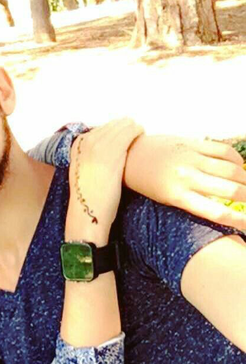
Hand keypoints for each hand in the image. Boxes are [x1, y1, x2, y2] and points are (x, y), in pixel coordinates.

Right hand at [67, 118, 144, 243]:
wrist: (87, 214)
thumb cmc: (89, 199)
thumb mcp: (84, 172)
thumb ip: (92, 157)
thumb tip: (112, 151)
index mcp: (77, 144)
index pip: (104, 127)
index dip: (117, 135)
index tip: (123, 145)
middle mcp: (87, 140)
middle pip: (115, 123)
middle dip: (127, 132)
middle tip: (133, 146)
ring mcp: (99, 144)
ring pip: (126, 124)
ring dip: (135, 132)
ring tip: (138, 146)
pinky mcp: (114, 150)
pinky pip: (133, 131)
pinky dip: (140, 134)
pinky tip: (142, 143)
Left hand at [123, 135, 245, 231]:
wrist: (130, 156)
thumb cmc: (147, 183)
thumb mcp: (166, 199)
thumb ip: (191, 202)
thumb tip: (219, 208)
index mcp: (177, 197)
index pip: (215, 212)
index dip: (238, 220)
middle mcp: (186, 177)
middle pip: (230, 189)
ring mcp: (191, 158)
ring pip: (232, 169)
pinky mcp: (193, 143)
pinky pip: (223, 151)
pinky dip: (237, 159)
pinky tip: (241, 166)